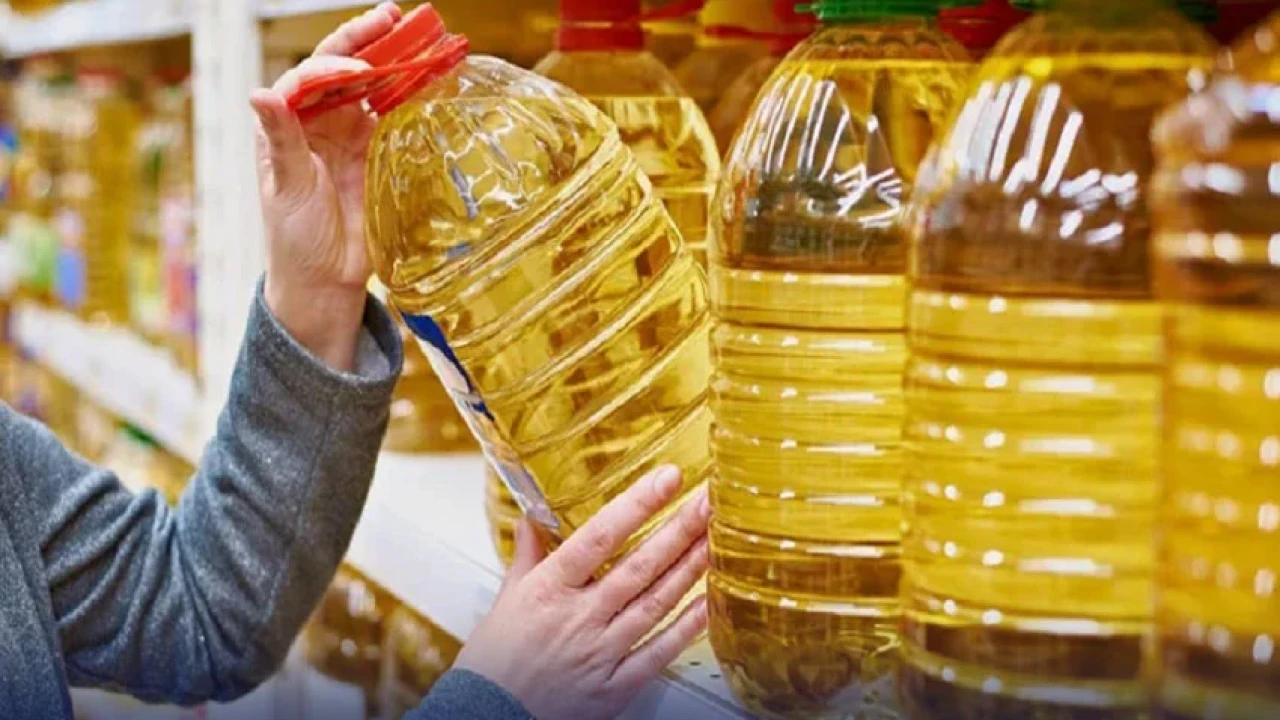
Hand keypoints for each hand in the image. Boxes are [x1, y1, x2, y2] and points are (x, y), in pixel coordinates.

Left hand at [250, 2, 402, 370]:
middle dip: (369, 40)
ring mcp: (350, 134)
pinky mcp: (377, 153)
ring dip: (395, 60)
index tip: (359, 67)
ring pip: (373, 85)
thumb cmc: (293, 238)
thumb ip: (280, 139)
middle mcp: (318, 120)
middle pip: (344, 67)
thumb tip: (260, 93)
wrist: (326, 281)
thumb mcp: (285, 188)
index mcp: (287, 123)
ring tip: (421, 37)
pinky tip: (429, 78)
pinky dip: (411, 94)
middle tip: (397, 17)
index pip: (310, 75)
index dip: (334, 62)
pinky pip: (395, 114)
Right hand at [457, 466, 710, 719]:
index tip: (667, 479)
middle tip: (709, 500)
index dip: (636, 505)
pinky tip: (708, 601)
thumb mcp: (506, 599)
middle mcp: (578, 617)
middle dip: (679, 530)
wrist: (487, 718)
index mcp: (548, 589)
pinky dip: (687, 626)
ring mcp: (600, 652)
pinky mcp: (615, 686)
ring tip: (714, 538)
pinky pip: (659, 652)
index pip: (598, 536)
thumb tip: (532, 519)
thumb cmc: (495, 662)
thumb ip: (528, 556)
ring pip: (655, 603)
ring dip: (689, 569)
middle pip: (638, 566)